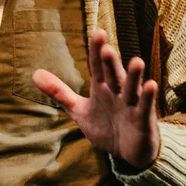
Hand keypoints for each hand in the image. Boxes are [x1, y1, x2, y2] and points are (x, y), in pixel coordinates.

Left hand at [32, 30, 161, 170]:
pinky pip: (145, 107)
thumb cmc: (105, 126)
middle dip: (110, 62)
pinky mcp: (143, 119)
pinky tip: (150, 85)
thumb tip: (35, 74)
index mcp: (102, 89)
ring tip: (136, 61)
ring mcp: (132, 105)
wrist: (127, 153)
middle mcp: (118, 92)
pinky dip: (148, 97)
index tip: (97, 32)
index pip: (97, 67)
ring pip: (132, 88)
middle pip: (113, 75)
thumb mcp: (79, 110)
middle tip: (106, 47)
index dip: (96, 51)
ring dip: (133, 76)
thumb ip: (60, 92)